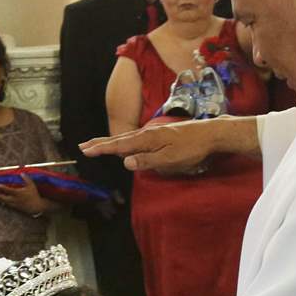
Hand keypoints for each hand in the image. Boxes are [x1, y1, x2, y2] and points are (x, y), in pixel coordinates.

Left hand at [0, 173, 47, 215]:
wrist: (37, 207)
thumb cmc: (34, 195)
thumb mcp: (31, 186)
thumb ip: (26, 179)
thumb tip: (21, 173)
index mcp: (18, 193)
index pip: (9, 190)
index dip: (3, 188)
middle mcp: (14, 199)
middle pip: (2, 198)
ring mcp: (14, 204)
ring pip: (3, 201)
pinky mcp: (15, 207)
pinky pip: (6, 204)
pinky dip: (1, 202)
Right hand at [80, 118, 221, 175]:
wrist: (211, 133)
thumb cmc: (192, 149)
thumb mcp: (169, 159)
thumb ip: (147, 161)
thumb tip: (125, 162)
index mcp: (146, 139)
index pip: (119, 145)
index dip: (101, 148)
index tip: (85, 150)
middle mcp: (147, 133)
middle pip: (119, 139)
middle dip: (101, 143)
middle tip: (83, 146)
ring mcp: (153, 133)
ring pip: (127, 138)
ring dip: (111, 142)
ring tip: (98, 145)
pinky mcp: (160, 134)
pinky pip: (136, 139)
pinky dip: (124, 142)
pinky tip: (125, 146)